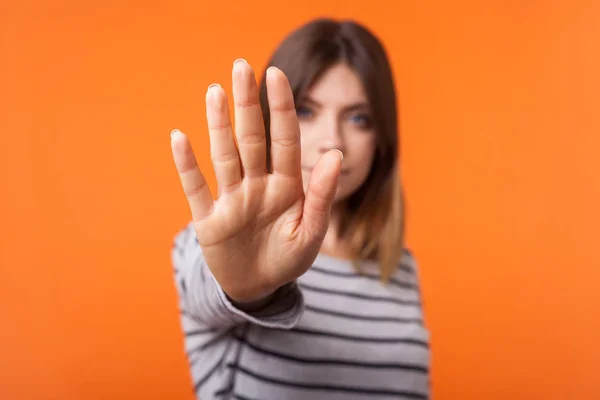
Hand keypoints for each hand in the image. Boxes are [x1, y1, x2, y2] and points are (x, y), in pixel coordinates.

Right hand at [170, 59, 342, 302]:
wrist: (258, 288)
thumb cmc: (289, 258)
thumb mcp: (311, 232)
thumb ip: (322, 195)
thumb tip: (336, 153)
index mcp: (286, 187)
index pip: (285, 140)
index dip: (281, 108)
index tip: (277, 74)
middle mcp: (257, 186)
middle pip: (251, 139)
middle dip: (247, 104)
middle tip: (240, 66)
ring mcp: (232, 200)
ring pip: (224, 156)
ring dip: (218, 125)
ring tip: (215, 92)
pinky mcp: (209, 220)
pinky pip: (196, 189)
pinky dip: (187, 166)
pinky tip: (180, 138)